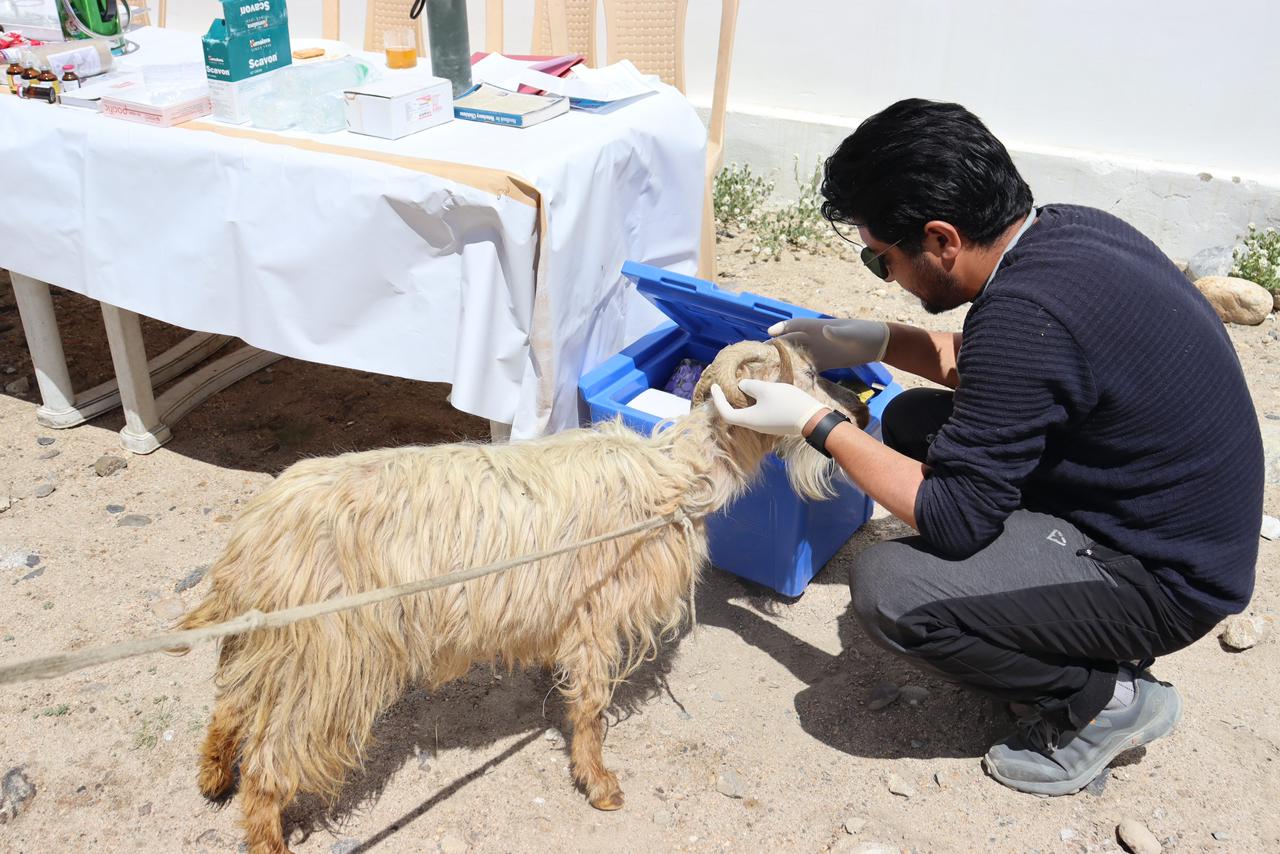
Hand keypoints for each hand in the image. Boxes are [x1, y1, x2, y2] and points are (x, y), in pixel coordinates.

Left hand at [710, 379, 828, 435]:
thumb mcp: (766, 389)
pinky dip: (755, 401)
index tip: (715, 386)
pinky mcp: (775, 422)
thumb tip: (741, 386)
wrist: (812, 418)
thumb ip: (750, 386)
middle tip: (726, 385)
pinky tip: (761, 391)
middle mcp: (755, 425)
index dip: (718, 399)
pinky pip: (759, 411)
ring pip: (749, 411)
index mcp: (749, 419)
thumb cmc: (787, 403)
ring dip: (744, 399)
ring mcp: (766, 425)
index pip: (725, 412)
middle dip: (729, 399)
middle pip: (736, 413)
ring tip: (744, 384)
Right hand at [768, 317, 888, 370]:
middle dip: (777, 347)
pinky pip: (807, 367)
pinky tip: (790, 382)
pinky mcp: (824, 362)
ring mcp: (819, 351)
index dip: (783, 327)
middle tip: (762, 355)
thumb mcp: (852, 333)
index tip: (770, 333)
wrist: (877, 344)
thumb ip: (839, 332)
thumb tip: (825, 330)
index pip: (796, 325)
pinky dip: (798, 373)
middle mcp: (815, 338)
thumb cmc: (865, 333)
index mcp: (819, 327)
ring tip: (771, 370)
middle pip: (791, 341)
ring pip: (797, 355)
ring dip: (785, 361)